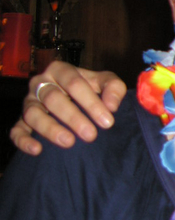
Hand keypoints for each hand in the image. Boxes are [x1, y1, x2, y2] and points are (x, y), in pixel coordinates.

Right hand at [10, 62, 127, 154]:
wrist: (74, 98)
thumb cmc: (89, 89)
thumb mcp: (104, 82)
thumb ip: (113, 87)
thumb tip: (112, 106)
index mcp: (60, 70)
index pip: (74, 83)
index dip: (91, 102)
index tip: (107, 121)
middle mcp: (41, 84)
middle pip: (53, 98)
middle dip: (73, 117)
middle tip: (91, 135)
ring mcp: (29, 102)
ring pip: (33, 114)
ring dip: (50, 129)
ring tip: (69, 142)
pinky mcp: (21, 121)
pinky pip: (17, 130)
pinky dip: (24, 140)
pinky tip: (37, 150)